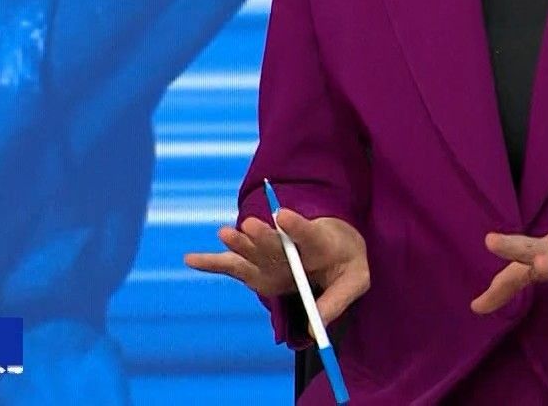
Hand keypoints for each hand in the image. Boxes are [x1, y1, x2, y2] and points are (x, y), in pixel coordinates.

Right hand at [182, 209, 370, 326]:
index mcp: (319, 241)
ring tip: (225, 234)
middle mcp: (290, 244)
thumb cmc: (347, 262)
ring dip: (240, 244)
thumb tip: (314, 331)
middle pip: (275, 243)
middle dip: (263, 238)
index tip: (282, 215)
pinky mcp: (257, 267)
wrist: (336, 247)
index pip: (308, 232)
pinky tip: (190, 259)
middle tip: (249, 226)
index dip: (295, 225)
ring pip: (254, 251)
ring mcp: (270, 254)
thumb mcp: (357, 281)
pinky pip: (233, 266)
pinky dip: (212, 263)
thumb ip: (337, 302)